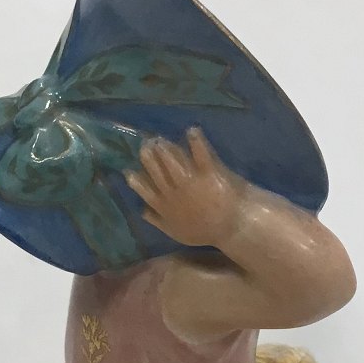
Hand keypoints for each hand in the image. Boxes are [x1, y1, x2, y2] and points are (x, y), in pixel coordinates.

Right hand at [126, 128, 245, 247]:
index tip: (129, 170)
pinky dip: (196, 141)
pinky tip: (191, 130)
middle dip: (149, 156)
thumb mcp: (176, 232)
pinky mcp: (208, 174)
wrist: (233, 229)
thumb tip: (142, 210)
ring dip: (165, 148)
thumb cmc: (205, 232)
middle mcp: (173, 192)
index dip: (136, 180)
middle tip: (146, 144)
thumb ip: (158, 220)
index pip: (145, 190)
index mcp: (165, 206)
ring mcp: (190, 182)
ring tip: (160, 139)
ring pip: (171, 161)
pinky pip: (200, 154)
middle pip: (156, 170)